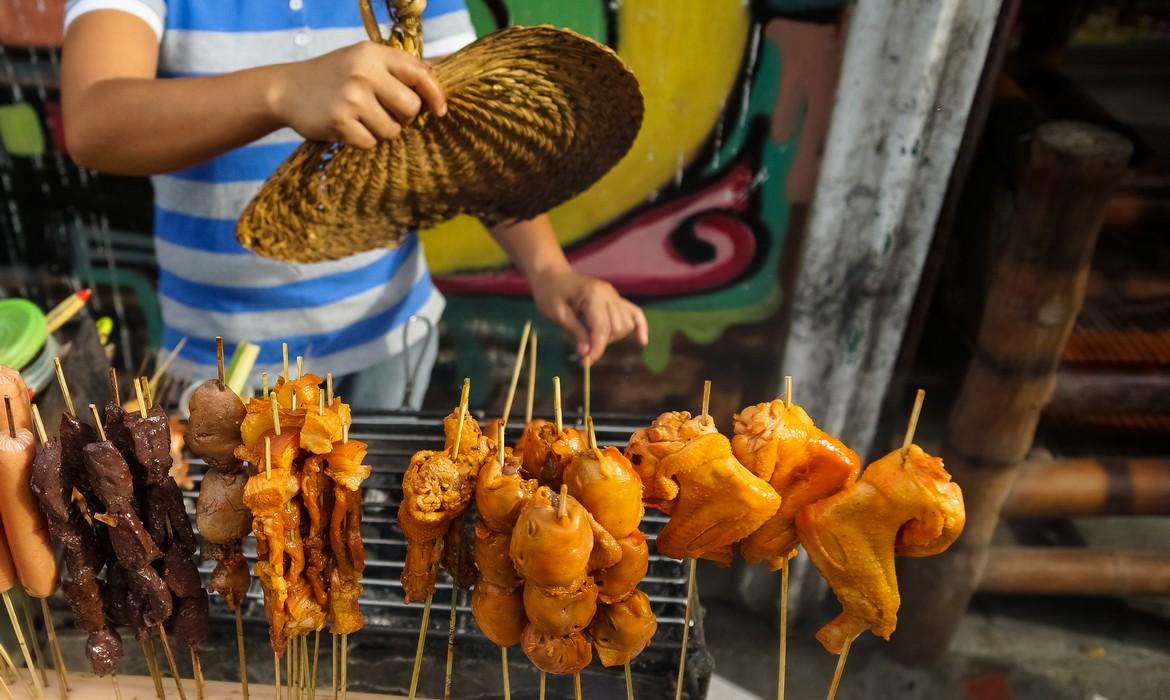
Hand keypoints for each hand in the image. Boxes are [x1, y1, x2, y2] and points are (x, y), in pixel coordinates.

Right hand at [269, 41, 445, 148]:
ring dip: (381, 131)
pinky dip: (363, 141)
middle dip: (403, 117)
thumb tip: (438, 72)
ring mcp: (351, 97)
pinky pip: (370, 143)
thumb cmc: (333, 76)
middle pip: (411, 108)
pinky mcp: (340, 122)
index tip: (439, 110)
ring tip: (361, 118)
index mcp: (373, 54)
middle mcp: (364, 72)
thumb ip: (398, 67)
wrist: (287, 89)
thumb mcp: (363, 60)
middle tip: (385, 112)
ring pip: (392, 130)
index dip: (435, 94)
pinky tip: (348, 127)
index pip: (420, 74)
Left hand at [529, 268, 648, 363]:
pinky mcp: (616, 299)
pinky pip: (635, 313)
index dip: (596, 349)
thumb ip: (574, 332)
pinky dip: (640, 327)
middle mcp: (608, 294)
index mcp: (592, 295)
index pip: (602, 328)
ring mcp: (614, 295)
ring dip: (612, 337)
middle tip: (582, 346)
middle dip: (601, 342)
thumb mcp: (556, 314)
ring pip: (625, 324)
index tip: (585, 362)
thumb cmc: (550, 293)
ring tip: (593, 337)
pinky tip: (641, 341)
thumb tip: (587, 353)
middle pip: (616, 328)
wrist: (552, 275)